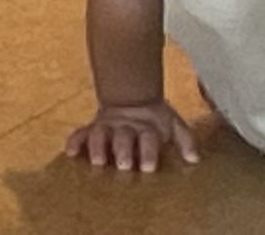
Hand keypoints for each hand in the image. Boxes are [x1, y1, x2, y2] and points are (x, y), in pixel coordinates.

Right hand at [64, 100, 199, 173]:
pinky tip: (70, 152)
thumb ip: (184, 139)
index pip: (147, 138)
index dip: (148, 151)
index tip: (149, 167)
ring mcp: (107, 126)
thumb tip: (194, 159)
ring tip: (98, 162)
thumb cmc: (154, 119)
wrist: (132, 96)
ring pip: (100, 134)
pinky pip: (81, 132)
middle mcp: (125, 127)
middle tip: (124, 165)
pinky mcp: (93, 127)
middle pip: (123, 138)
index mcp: (145, 127)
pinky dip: (75, 141)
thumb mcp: (172, 124)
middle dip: (123, 151)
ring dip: (98, 147)